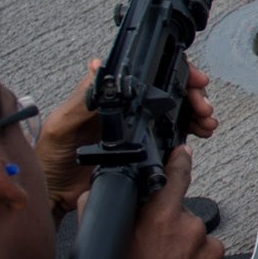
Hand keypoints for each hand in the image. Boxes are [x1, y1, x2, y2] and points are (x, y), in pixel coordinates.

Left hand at [39, 60, 218, 217]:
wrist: (54, 192)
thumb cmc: (51, 157)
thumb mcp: (63, 125)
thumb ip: (81, 99)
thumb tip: (97, 66)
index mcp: (108, 95)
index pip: (147, 73)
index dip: (174, 71)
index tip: (193, 79)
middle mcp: (126, 106)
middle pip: (168, 89)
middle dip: (192, 94)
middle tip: (203, 107)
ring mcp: (136, 126)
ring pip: (176, 110)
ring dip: (196, 112)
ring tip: (206, 122)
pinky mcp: (143, 147)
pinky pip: (172, 133)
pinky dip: (190, 130)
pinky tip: (200, 133)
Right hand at [105, 145, 226, 258]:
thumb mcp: (104, 249)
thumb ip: (99, 211)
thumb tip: (95, 192)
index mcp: (160, 218)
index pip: (176, 175)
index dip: (178, 161)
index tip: (182, 152)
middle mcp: (189, 228)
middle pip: (179, 214)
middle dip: (167, 227)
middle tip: (151, 252)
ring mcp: (207, 249)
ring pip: (194, 237)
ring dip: (181, 248)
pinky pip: (206, 256)